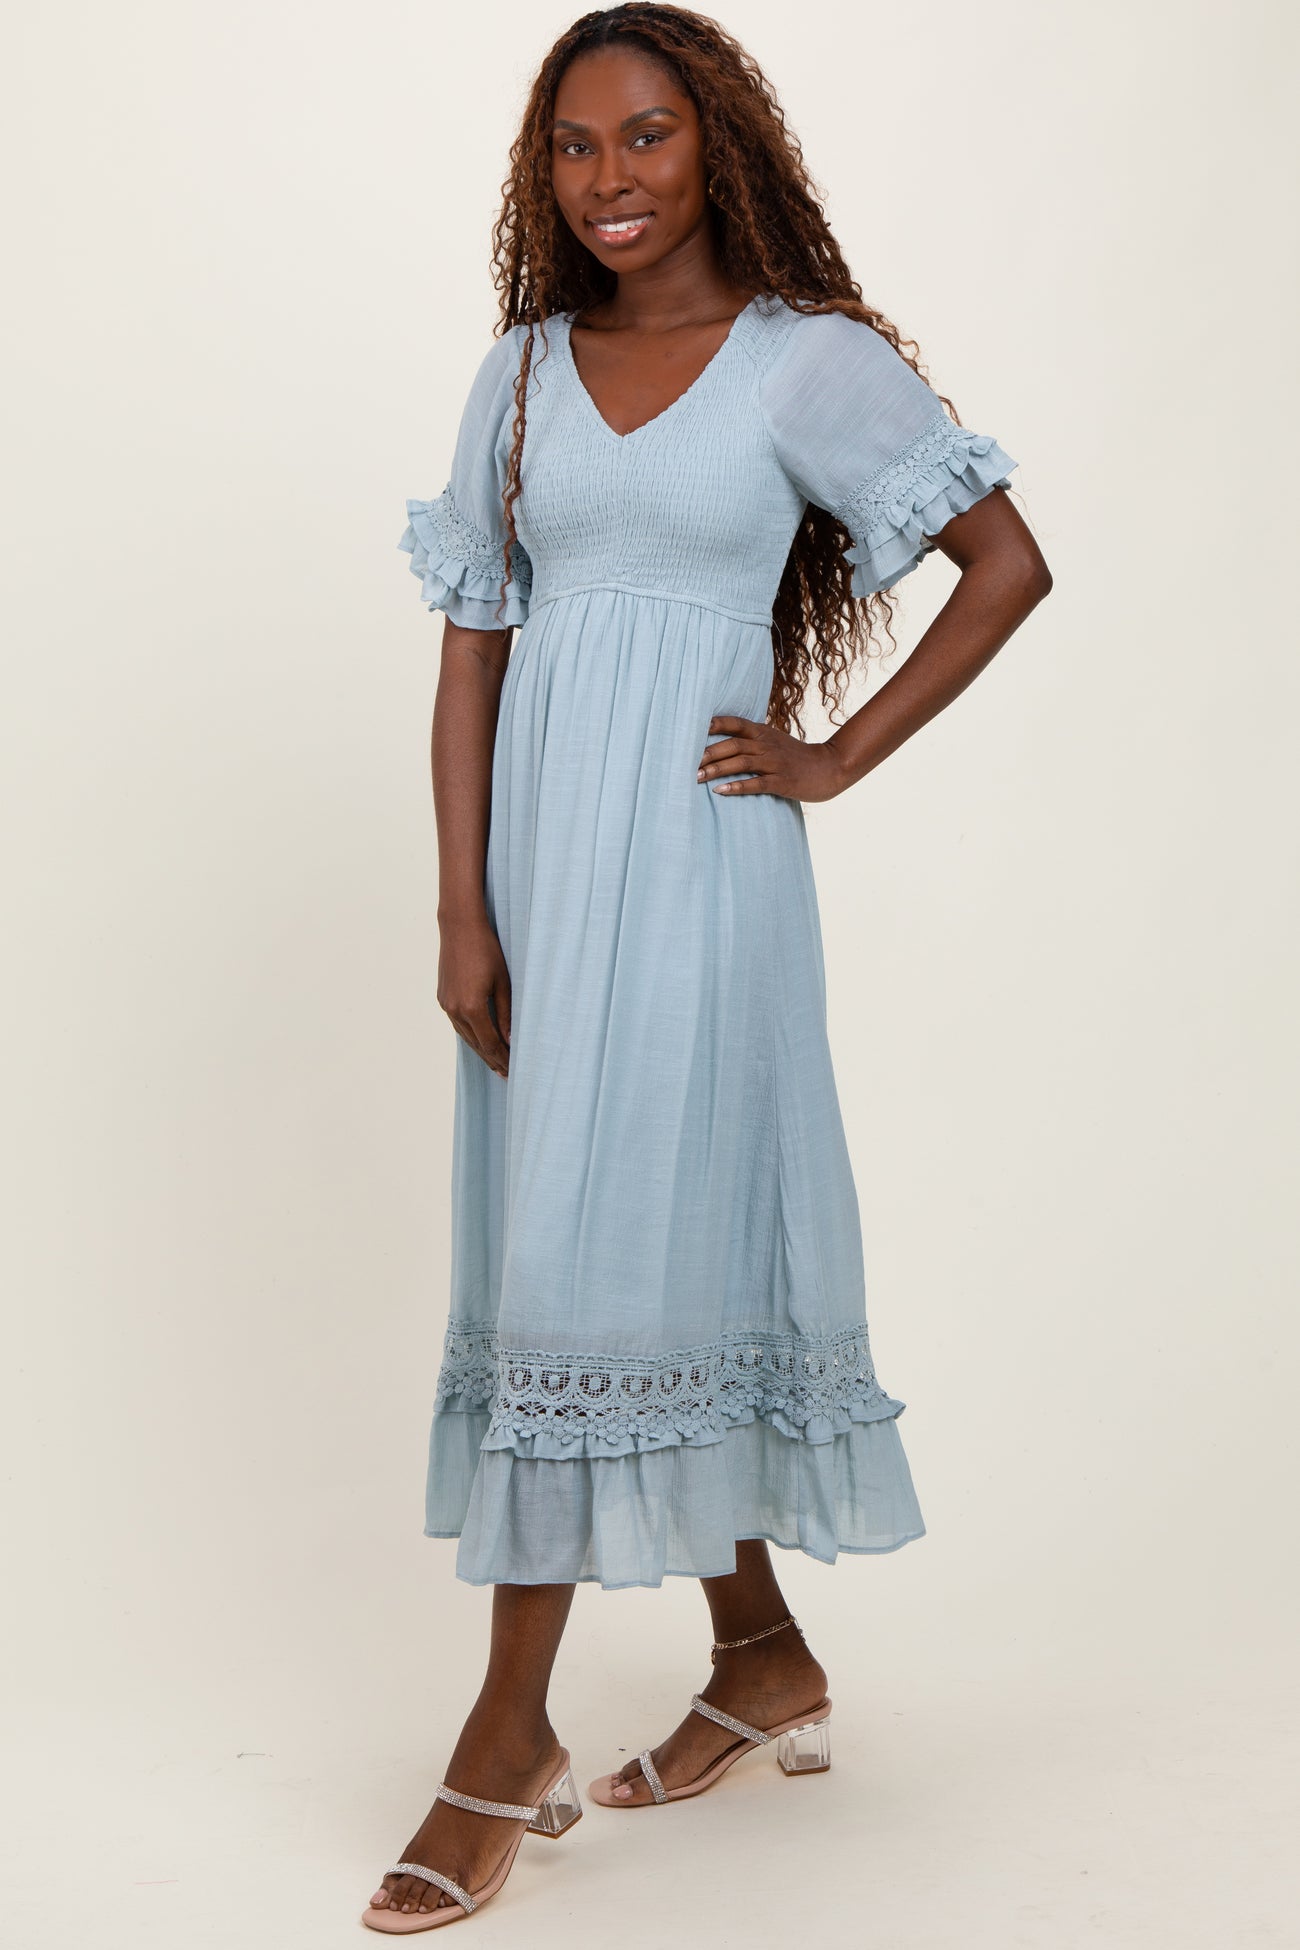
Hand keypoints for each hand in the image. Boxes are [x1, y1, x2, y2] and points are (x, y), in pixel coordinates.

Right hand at [437, 912, 511, 1076]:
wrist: (459, 927)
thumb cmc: (487, 950)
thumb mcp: (503, 983)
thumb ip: (506, 1014)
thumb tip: (511, 1040)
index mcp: (471, 1008)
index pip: (490, 1044)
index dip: (502, 1059)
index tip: (514, 1071)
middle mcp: (455, 1010)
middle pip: (476, 1045)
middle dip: (492, 1060)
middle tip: (506, 1075)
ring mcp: (446, 1005)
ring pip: (466, 1036)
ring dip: (481, 1050)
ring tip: (495, 1062)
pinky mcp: (443, 998)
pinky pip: (458, 1024)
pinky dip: (471, 1035)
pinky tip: (479, 1039)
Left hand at [697, 715, 848, 802]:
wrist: (829, 767)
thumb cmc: (797, 757)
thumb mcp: (774, 741)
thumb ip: (752, 739)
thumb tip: (723, 741)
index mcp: (764, 733)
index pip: (734, 723)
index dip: (713, 724)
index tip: (689, 728)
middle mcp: (767, 745)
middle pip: (732, 745)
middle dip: (706, 753)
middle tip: (683, 761)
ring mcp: (775, 763)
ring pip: (741, 763)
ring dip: (717, 770)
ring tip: (696, 777)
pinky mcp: (782, 782)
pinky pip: (757, 783)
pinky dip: (737, 787)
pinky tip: (721, 792)